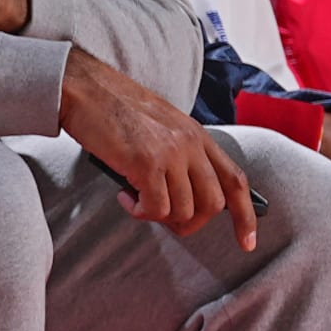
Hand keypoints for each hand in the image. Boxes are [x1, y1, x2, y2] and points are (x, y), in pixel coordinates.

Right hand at [60, 46, 257, 246]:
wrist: (84, 89)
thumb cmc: (113, 107)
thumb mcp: (161, 125)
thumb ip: (179, 153)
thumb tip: (183, 192)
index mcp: (197, 135)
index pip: (235, 180)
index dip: (245, 215)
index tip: (246, 241)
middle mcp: (190, 144)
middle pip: (213, 204)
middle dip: (190, 222)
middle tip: (164, 218)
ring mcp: (170, 153)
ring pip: (184, 211)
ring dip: (159, 216)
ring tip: (136, 200)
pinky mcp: (146, 163)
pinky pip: (155, 209)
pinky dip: (139, 212)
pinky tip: (125, 196)